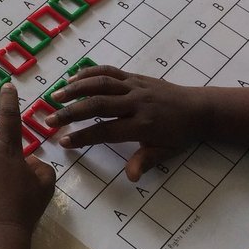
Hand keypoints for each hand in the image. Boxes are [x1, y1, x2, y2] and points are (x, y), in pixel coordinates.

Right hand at [47, 66, 206, 179]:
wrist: (200, 109)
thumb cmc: (180, 134)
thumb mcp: (165, 152)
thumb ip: (145, 161)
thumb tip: (131, 177)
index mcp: (143, 125)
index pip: (106, 131)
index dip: (83, 137)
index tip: (63, 141)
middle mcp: (136, 103)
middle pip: (96, 105)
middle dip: (70, 112)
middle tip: (49, 120)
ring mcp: (134, 87)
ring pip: (100, 83)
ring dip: (74, 89)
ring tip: (55, 96)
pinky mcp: (134, 76)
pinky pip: (109, 71)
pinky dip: (89, 72)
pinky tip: (72, 78)